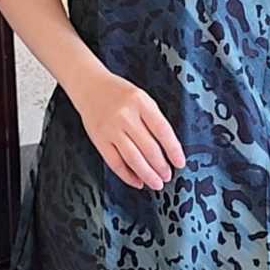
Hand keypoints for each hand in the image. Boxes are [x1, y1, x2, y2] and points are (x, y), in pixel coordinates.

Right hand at [73, 69, 185, 189]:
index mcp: (141, 102)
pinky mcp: (99, 140)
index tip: (180, 162)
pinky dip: (127, 175)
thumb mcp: (142, 98)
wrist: (90, 86)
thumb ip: (153, 119)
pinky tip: (137, 181)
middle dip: (161, 166)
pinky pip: (115, 162)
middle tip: (168, 176)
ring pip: (133, 158)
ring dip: (147, 174)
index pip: (162, 130)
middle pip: (148, 147)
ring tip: (156, 183)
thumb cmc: (119, 93)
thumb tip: (168, 149)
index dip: (173, 149)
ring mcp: (111, 129)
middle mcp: (125, 116)